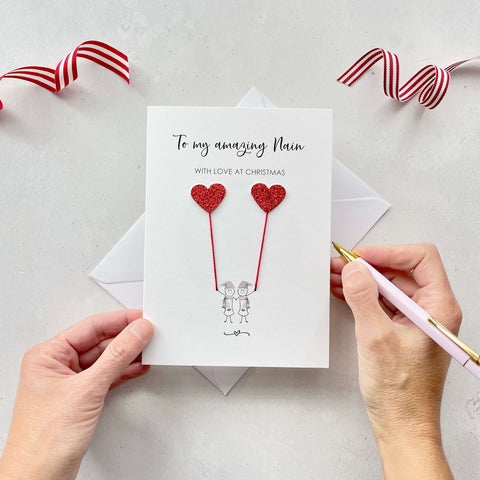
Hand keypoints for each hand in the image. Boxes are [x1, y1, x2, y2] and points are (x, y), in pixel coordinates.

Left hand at [0, 310, 152, 479]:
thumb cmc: (43, 442)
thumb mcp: (87, 390)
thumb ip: (116, 357)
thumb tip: (136, 333)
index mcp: (47, 355)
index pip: (91, 327)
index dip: (120, 321)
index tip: (142, 319)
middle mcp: (56, 366)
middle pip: (99, 342)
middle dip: (126, 338)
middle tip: (150, 333)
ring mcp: (69, 382)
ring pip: (105, 359)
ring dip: (127, 355)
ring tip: (149, 348)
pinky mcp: (80, 398)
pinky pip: (106, 376)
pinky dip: (123, 371)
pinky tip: (137, 367)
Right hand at [331, 244, 460, 478]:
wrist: (401, 425)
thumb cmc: (400, 392)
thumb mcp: (376, 338)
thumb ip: (363, 297)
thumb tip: (353, 268)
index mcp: (438, 308)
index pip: (420, 259)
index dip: (388, 252)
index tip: (360, 257)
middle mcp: (431, 310)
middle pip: (401, 270)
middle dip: (369, 265)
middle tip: (340, 264)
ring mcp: (416, 319)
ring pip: (389, 285)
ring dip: (362, 279)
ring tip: (335, 275)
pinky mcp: (402, 328)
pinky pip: (383, 301)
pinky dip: (363, 294)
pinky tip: (342, 291)